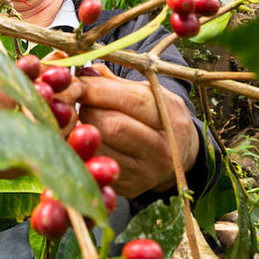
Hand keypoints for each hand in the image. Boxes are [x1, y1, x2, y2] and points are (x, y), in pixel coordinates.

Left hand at [74, 63, 197, 197]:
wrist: (180, 158)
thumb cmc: (159, 117)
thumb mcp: (150, 93)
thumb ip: (115, 82)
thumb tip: (82, 69)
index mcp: (171, 119)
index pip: (131, 100)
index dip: (98, 89)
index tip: (77, 79)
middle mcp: (162, 150)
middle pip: (112, 125)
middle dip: (88, 108)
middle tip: (78, 100)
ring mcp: (145, 173)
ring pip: (100, 147)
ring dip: (81, 128)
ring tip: (79, 117)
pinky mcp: (128, 188)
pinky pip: (95, 165)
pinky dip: (82, 148)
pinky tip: (80, 137)